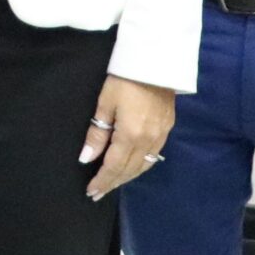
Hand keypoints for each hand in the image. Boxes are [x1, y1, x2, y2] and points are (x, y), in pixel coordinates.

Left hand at [82, 75, 175, 198]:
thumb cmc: (125, 78)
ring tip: (113, 183)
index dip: (102, 181)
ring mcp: (161, 135)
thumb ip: (97, 133)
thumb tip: (86, 158)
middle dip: (113, 183)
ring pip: (144, 166)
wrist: (157, 60)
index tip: (91, 192)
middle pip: (129, 170)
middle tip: (98, 194)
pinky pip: (154, 156)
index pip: (114, 166)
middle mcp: (148, 141)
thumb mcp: (106, 103)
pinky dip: (141, 166)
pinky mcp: (168, 128)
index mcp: (131, 135)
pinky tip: (133, 167)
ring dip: (128, 177)